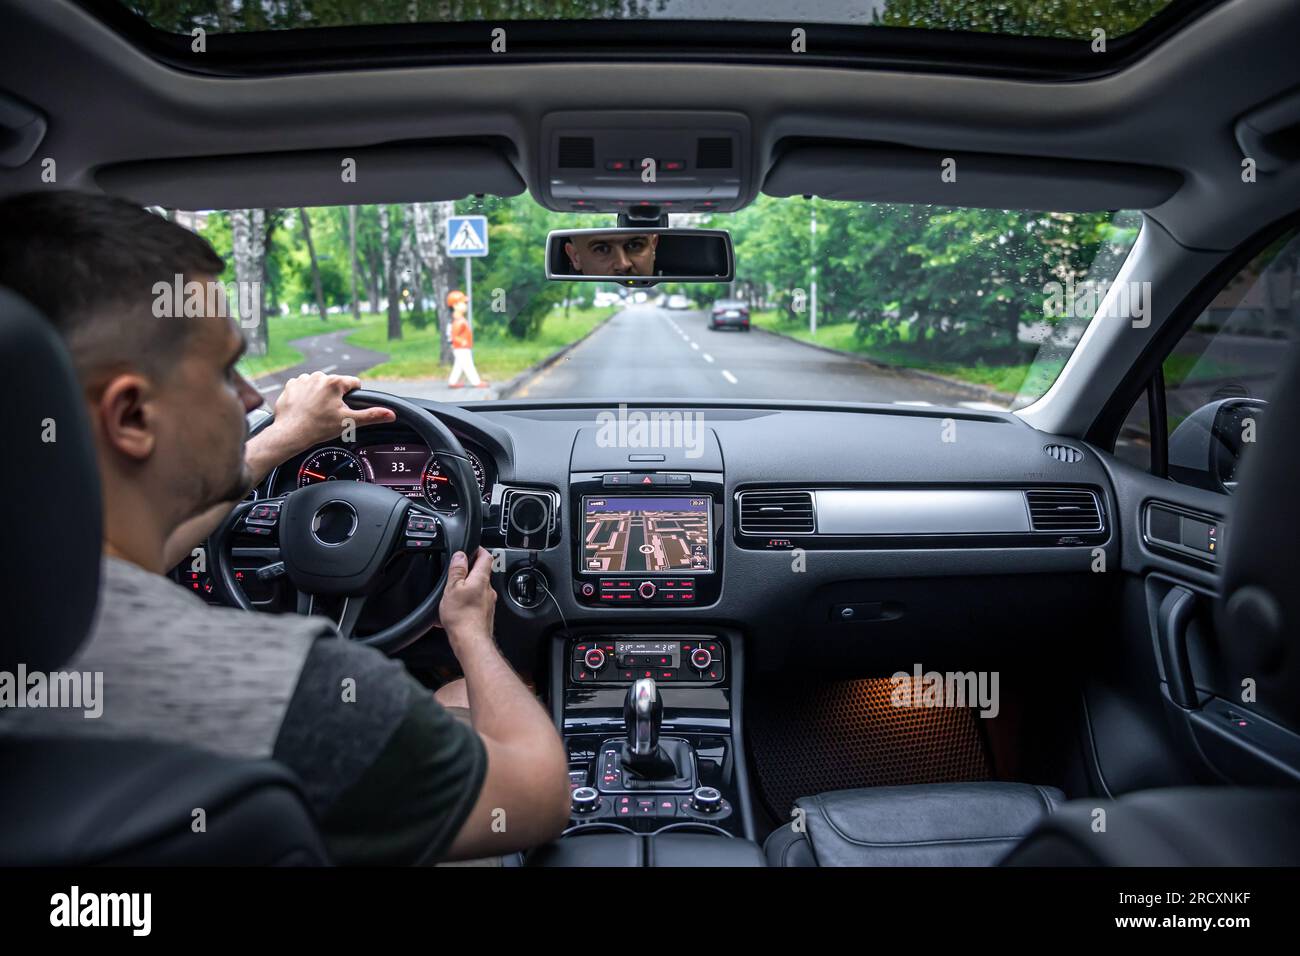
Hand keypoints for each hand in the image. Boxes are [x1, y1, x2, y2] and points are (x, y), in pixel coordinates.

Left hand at [267, 372, 394, 452]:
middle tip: (329, 413)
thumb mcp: (349, 422)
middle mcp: (319, 376)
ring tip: (316, 411)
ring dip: (319, 395)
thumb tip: (390, 414)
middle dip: (335, 397)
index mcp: (335, 382)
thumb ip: (371, 415)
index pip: (354, 383)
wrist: (291, 433)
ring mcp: (303, 379)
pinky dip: (304, 396)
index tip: (345, 408)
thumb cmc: (319, 428)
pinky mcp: (291, 385)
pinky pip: (303, 387)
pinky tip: (304, 408)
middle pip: (336, 384)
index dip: (353, 396)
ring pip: (319, 385)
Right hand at [439, 548, 497, 650]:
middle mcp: (488, 589)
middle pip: (482, 573)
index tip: (472, 548)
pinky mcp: (485, 614)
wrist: (470, 641)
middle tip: (458, 570)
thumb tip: (460, 555)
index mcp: (481, 579)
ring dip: (468, 586)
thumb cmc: (462, 616)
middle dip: (470, 570)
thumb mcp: (453, 587)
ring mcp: (488, 603)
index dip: (479, 550)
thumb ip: (457, 570)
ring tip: (454, 591)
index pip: (486, 557)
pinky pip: (476, 602)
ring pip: (478, 588)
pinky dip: (467, 601)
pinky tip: (456, 608)